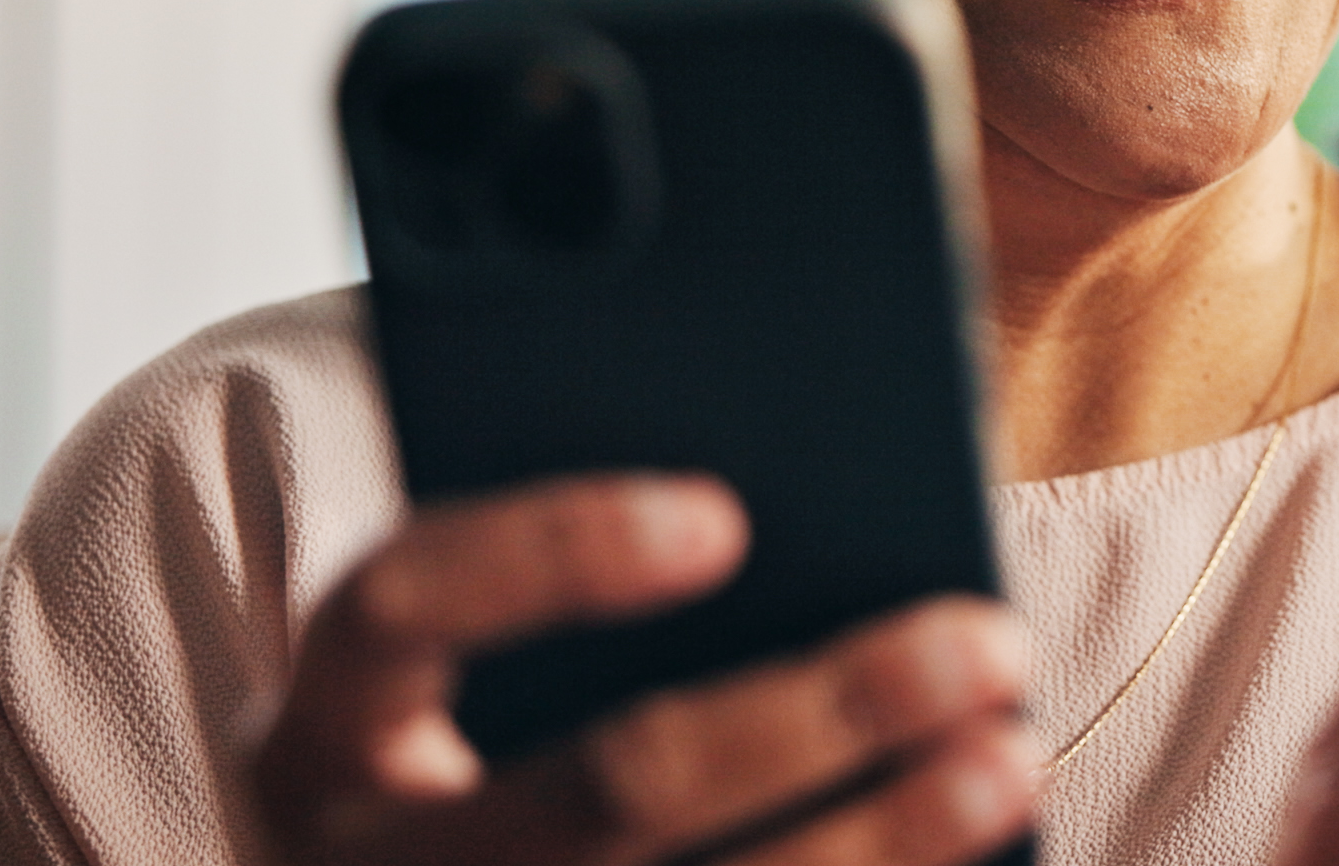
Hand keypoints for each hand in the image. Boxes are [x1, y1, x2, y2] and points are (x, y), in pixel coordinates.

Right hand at [252, 474, 1040, 865]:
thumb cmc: (486, 744)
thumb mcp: (486, 668)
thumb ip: (593, 580)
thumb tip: (797, 509)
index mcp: (331, 721)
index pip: (406, 596)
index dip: (554, 551)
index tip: (723, 515)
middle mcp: (363, 861)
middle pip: (601, 788)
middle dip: (813, 715)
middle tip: (987, 643)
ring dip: (872, 844)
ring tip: (1007, 762)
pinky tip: (974, 859)